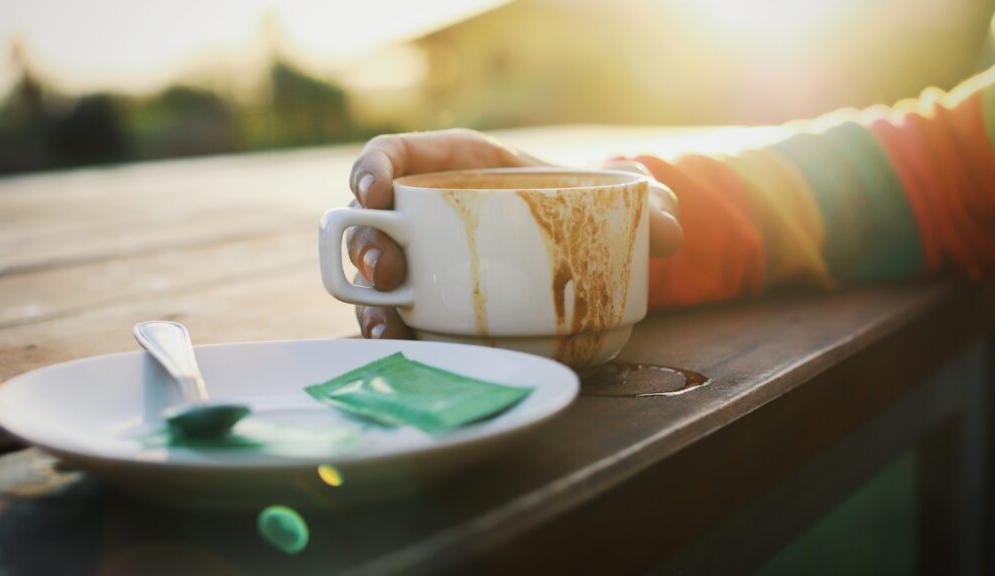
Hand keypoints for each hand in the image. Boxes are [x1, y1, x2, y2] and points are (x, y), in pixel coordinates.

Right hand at [346, 129, 681, 339]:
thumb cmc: (581, 206)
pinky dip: (397, 340)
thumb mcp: (614, 197)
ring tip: (388, 328)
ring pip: (375, 282)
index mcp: (453, 167)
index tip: (374, 191)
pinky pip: (402, 321)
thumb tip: (669, 230)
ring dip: (369, 304)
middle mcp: (426, 216)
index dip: (372, 169)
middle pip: (371, 224)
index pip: (395, 155)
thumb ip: (648, 205)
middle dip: (365, 247)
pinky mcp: (435, 310)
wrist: (581, 248)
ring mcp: (425, 266)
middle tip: (386, 271)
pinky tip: (406, 358)